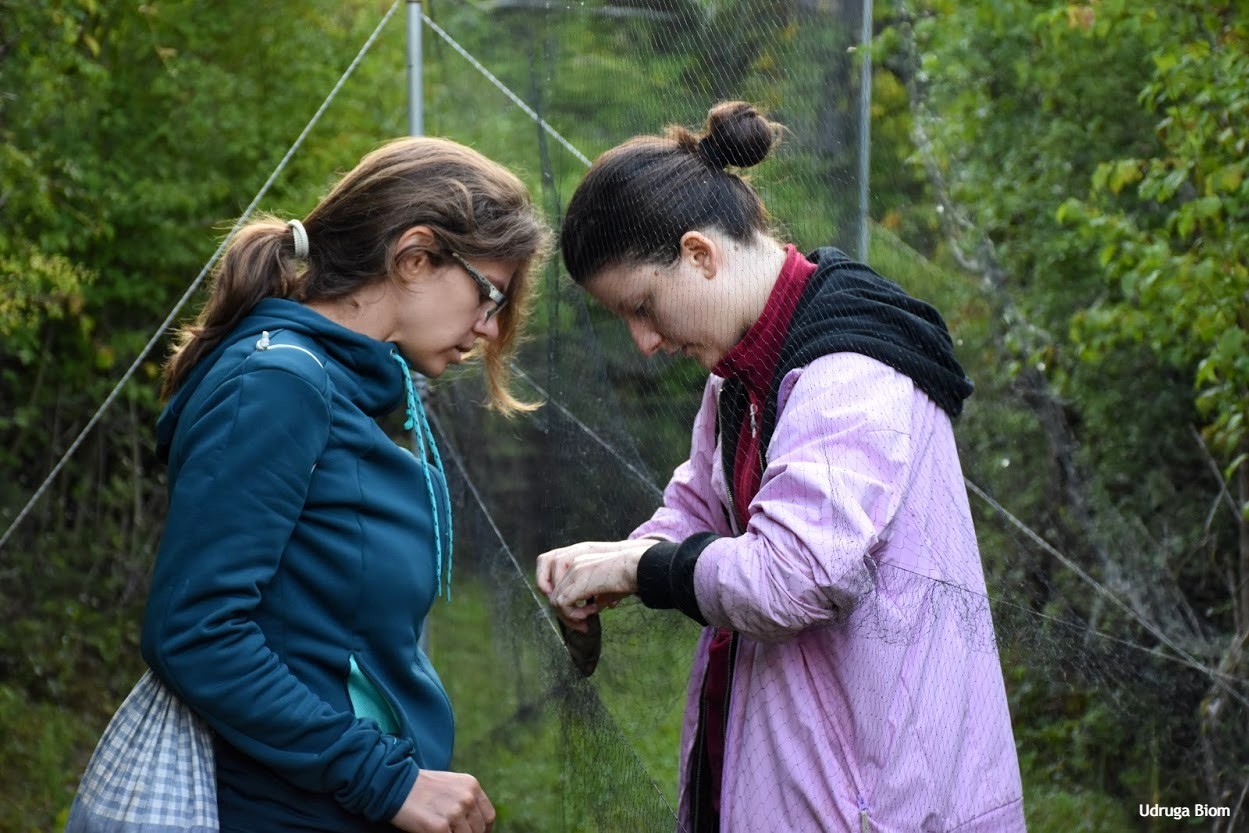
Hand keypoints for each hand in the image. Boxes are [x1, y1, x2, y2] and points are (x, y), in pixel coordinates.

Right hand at [391, 769, 493, 832]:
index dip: (484, 830)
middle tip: (454, 832)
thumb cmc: (422, 787)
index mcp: (472, 786)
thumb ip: (465, 799)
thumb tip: (475, 823)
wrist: (396, 784)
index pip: (488, 817)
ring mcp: (454, 813)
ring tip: (441, 829)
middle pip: (478, 830)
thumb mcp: (451, 785)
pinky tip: (434, 832)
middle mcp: (467, 798)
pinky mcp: (439, 827)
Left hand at [535, 539, 654, 631]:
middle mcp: (572, 567)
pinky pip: (563, 604)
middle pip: (555, 597)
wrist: (635, 568)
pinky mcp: (577, 582)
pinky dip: (574, 613)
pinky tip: (592, 611)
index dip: (569, 608)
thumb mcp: (608, 589)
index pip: (561, 591)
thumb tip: (596, 609)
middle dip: (567, 616)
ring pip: (556, 602)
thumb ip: (598, 598)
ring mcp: (573, 573)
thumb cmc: (628, 578)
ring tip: (588, 618)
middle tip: (583, 627)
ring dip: (571, 616)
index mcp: (578, 566)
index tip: (584, 620)